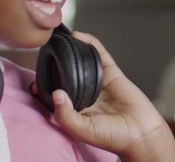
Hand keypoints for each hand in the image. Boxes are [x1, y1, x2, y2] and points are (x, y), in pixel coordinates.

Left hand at [43, 32, 174, 161]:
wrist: (142, 133)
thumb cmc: (114, 137)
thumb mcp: (84, 130)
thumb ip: (66, 116)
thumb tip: (56, 94)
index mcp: (75, 110)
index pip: (55, 95)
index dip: (43, 86)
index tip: (33, 80)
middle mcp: (84, 94)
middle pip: (66, 75)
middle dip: (55, 64)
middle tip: (43, 51)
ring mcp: (98, 82)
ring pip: (82, 62)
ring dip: (71, 50)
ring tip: (59, 39)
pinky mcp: (112, 73)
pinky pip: (100, 55)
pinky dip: (90, 43)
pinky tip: (79, 36)